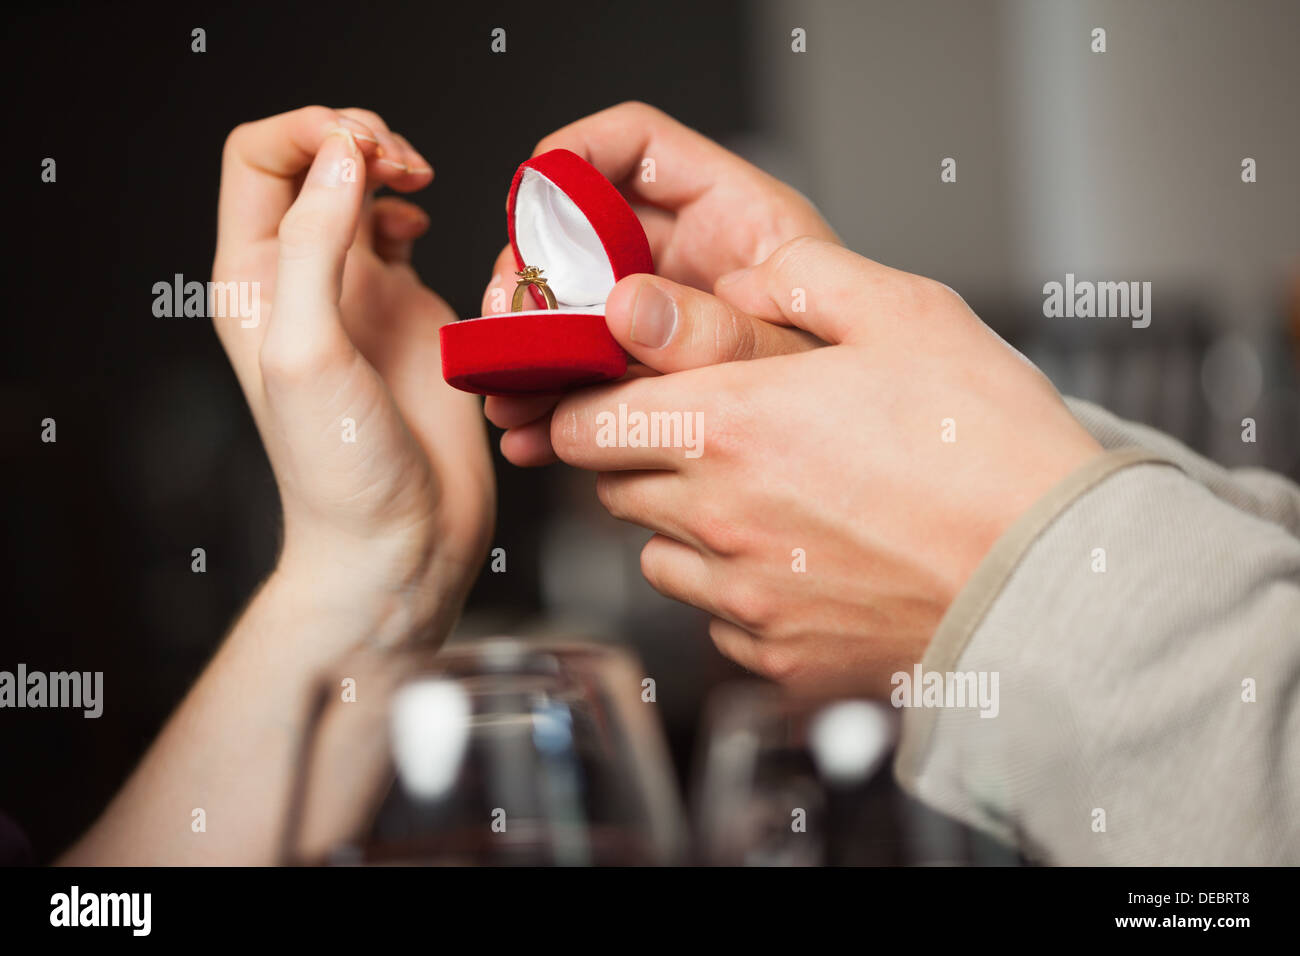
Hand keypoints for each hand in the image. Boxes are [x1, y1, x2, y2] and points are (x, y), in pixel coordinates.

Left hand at [212, 106, 493, 653]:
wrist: (397, 542)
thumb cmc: (340, 473)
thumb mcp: (308, 350)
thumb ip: (317, 244)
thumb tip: (346, 156)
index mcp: (255, 282)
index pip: (261, 160)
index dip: (310, 132)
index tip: (363, 147)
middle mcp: (304, 281)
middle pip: (313, 162)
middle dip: (356, 140)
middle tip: (400, 163)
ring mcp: (359, 296)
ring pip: (361, 191)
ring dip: (390, 168)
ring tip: (420, 184)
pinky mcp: (411, 317)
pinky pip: (408, 236)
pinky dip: (421, 213)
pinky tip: (431, 229)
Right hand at [482, 101, 838, 463]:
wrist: (868, 465)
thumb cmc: (861, 391)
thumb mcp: (798, 353)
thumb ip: (719, 332)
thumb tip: (627, 308)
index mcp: (733, 216)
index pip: (639, 146)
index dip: (578, 153)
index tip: (536, 192)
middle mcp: (687, 259)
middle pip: (580, 230)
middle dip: (532, 271)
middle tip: (511, 317)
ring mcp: (663, 317)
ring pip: (567, 308)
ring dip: (527, 350)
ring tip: (510, 394)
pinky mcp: (646, 374)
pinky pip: (581, 375)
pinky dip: (550, 405)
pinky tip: (532, 435)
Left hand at [545, 238, 1102, 693]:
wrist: (1056, 583)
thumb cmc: (991, 448)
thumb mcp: (908, 314)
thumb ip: (802, 278)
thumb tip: (740, 274)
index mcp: (729, 424)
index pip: (580, 423)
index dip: (585, 404)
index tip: (616, 394)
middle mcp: (716, 517)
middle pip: (610, 487)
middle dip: (636, 455)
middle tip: (708, 433)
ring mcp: (742, 596)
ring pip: (656, 554)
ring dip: (681, 523)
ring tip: (762, 499)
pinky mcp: (775, 654)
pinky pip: (713, 616)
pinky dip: (732, 587)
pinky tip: (798, 560)